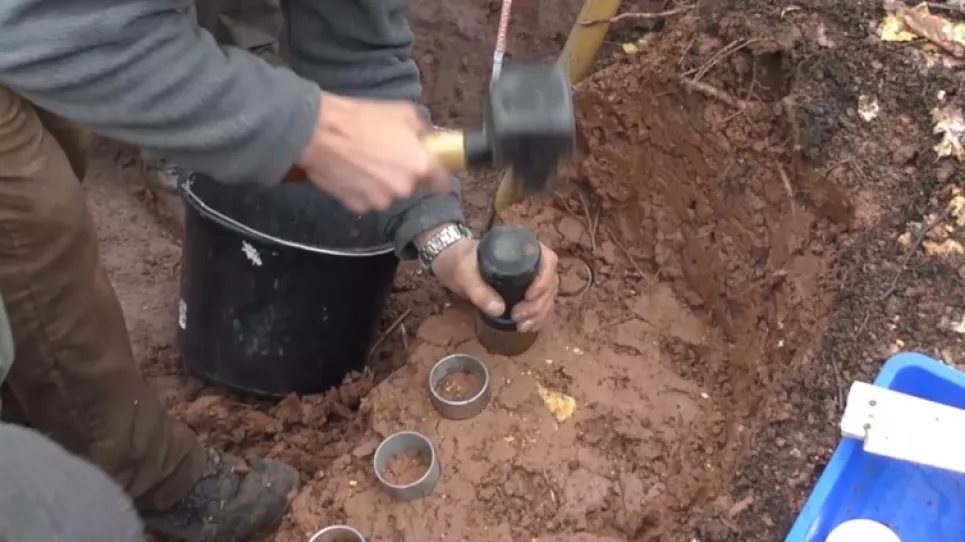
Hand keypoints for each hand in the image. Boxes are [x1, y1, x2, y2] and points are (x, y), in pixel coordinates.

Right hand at [296, 93, 450, 212]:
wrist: (319, 133)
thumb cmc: (361, 119)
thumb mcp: (403, 112)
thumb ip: (424, 131)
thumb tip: (431, 141)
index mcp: (420, 165)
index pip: (442, 182)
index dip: (439, 176)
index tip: (435, 173)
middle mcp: (404, 188)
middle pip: (412, 186)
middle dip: (404, 174)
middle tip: (387, 156)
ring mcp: (381, 200)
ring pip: (389, 194)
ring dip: (383, 183)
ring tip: (365, 162)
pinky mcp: (359, 207)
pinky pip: (368, 199)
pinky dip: (363, 189)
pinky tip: (352, 171)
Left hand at [428, 234, 559, 331]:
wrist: (450, 262)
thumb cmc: (458, 260)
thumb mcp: (463, 273)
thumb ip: (479, 291)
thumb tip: (500, 310)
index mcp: (521, 247)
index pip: (547, 260)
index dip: (544, 280)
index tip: (529, 296)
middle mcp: (530, 259)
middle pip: (550, 281)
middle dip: (539, 303)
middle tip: (518, 317)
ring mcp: (529, 274)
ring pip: (548, 294)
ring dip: (540, 312)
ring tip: (523, 326)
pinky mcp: (524, 288)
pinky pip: (540, 302)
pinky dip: (538, 316)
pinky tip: (531, 327)